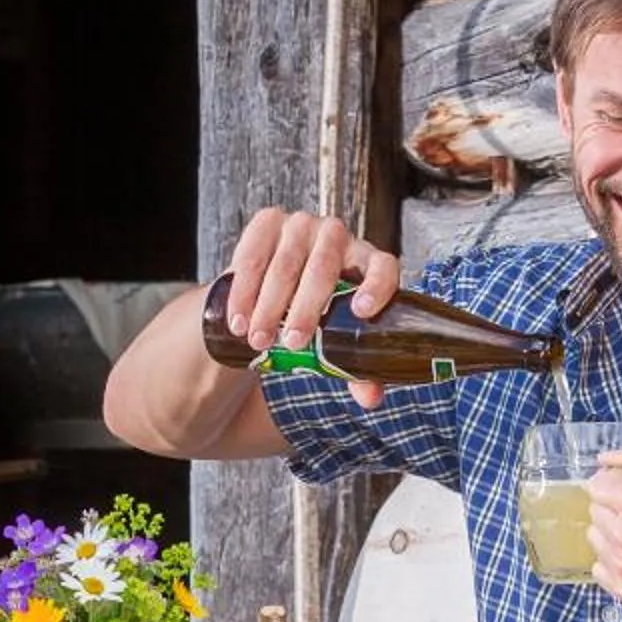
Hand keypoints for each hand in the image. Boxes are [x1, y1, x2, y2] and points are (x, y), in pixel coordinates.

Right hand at [222, 207, 403, 404]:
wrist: (275, 289)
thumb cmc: (319, 315)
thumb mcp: (337, 339)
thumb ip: (356, 368)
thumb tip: (370, 399)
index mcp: (368, 262)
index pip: (384, 267)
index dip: (377, 286)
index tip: (362, 311)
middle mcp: (339, 236)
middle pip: (324, 268)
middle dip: (304, 309)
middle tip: (290, 343)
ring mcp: (302, 225)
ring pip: (286, 263)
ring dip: (269, 305)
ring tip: (257, 339)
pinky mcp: (268, 222)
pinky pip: (253, 254)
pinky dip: (244, 290)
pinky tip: (238, 318)